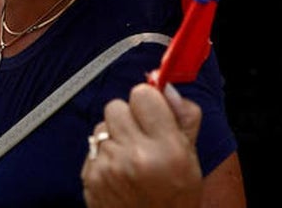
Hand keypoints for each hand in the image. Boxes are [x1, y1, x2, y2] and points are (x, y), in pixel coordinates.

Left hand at [81, 83, 202, 207]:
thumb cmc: (176, 200)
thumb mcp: (192, 159)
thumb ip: (184, 117)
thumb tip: (166, 85)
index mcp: (167, 148)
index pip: (142, 94)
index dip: (149, 102)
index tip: (154, 114)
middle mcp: (135, 155)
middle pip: (117, 105)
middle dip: (129, 117)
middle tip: (142, 137)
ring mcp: (108, 167)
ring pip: (101, 125)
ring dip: (114, 136)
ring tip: (130, 157)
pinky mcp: (90, 177)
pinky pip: (92, 147)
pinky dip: (104, 156)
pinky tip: (119, 173)